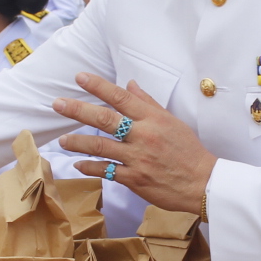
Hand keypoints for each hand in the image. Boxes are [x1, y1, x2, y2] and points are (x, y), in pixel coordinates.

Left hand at [55, 73, 216, 213]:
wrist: (202, 183)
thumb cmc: (188, 151)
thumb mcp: (171, 122)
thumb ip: (148, 103)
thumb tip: (129, 85)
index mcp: (153, 119)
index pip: (121, 97)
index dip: (98, 86)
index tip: (80, 77)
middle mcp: (143, 135)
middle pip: (105, 119)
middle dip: (78, 110)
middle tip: (58, 104)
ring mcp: (137, 158)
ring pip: (100, 146)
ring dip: (78, 142)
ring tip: (62, 140)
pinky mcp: (134, 179)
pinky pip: (106, 171)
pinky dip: (90, 168)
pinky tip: (77, 165)